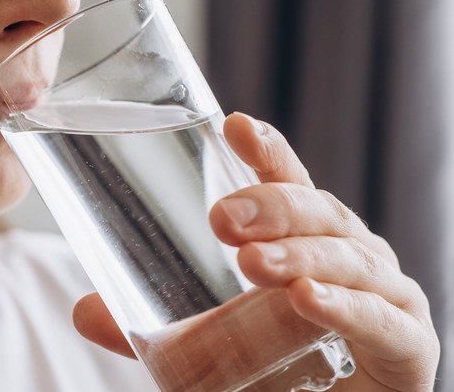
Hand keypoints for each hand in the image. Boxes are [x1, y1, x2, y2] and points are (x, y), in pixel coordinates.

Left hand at [73, 112, 438, 390]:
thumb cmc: (275, 373)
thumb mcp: (209, 345)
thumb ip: (157, 327)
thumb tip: (84, 312)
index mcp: (307, 243)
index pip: (290, 186)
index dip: (267, 152)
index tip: (233, 124)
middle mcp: (350, 259)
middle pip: (320, 213)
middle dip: (275, 207)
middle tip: (223, 218)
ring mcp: (385, 297)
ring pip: (350, 258)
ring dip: (300, 254)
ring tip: (253, 263)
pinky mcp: (408, 347)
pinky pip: (384, 320)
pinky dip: (346, 307)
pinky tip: (307, 298)